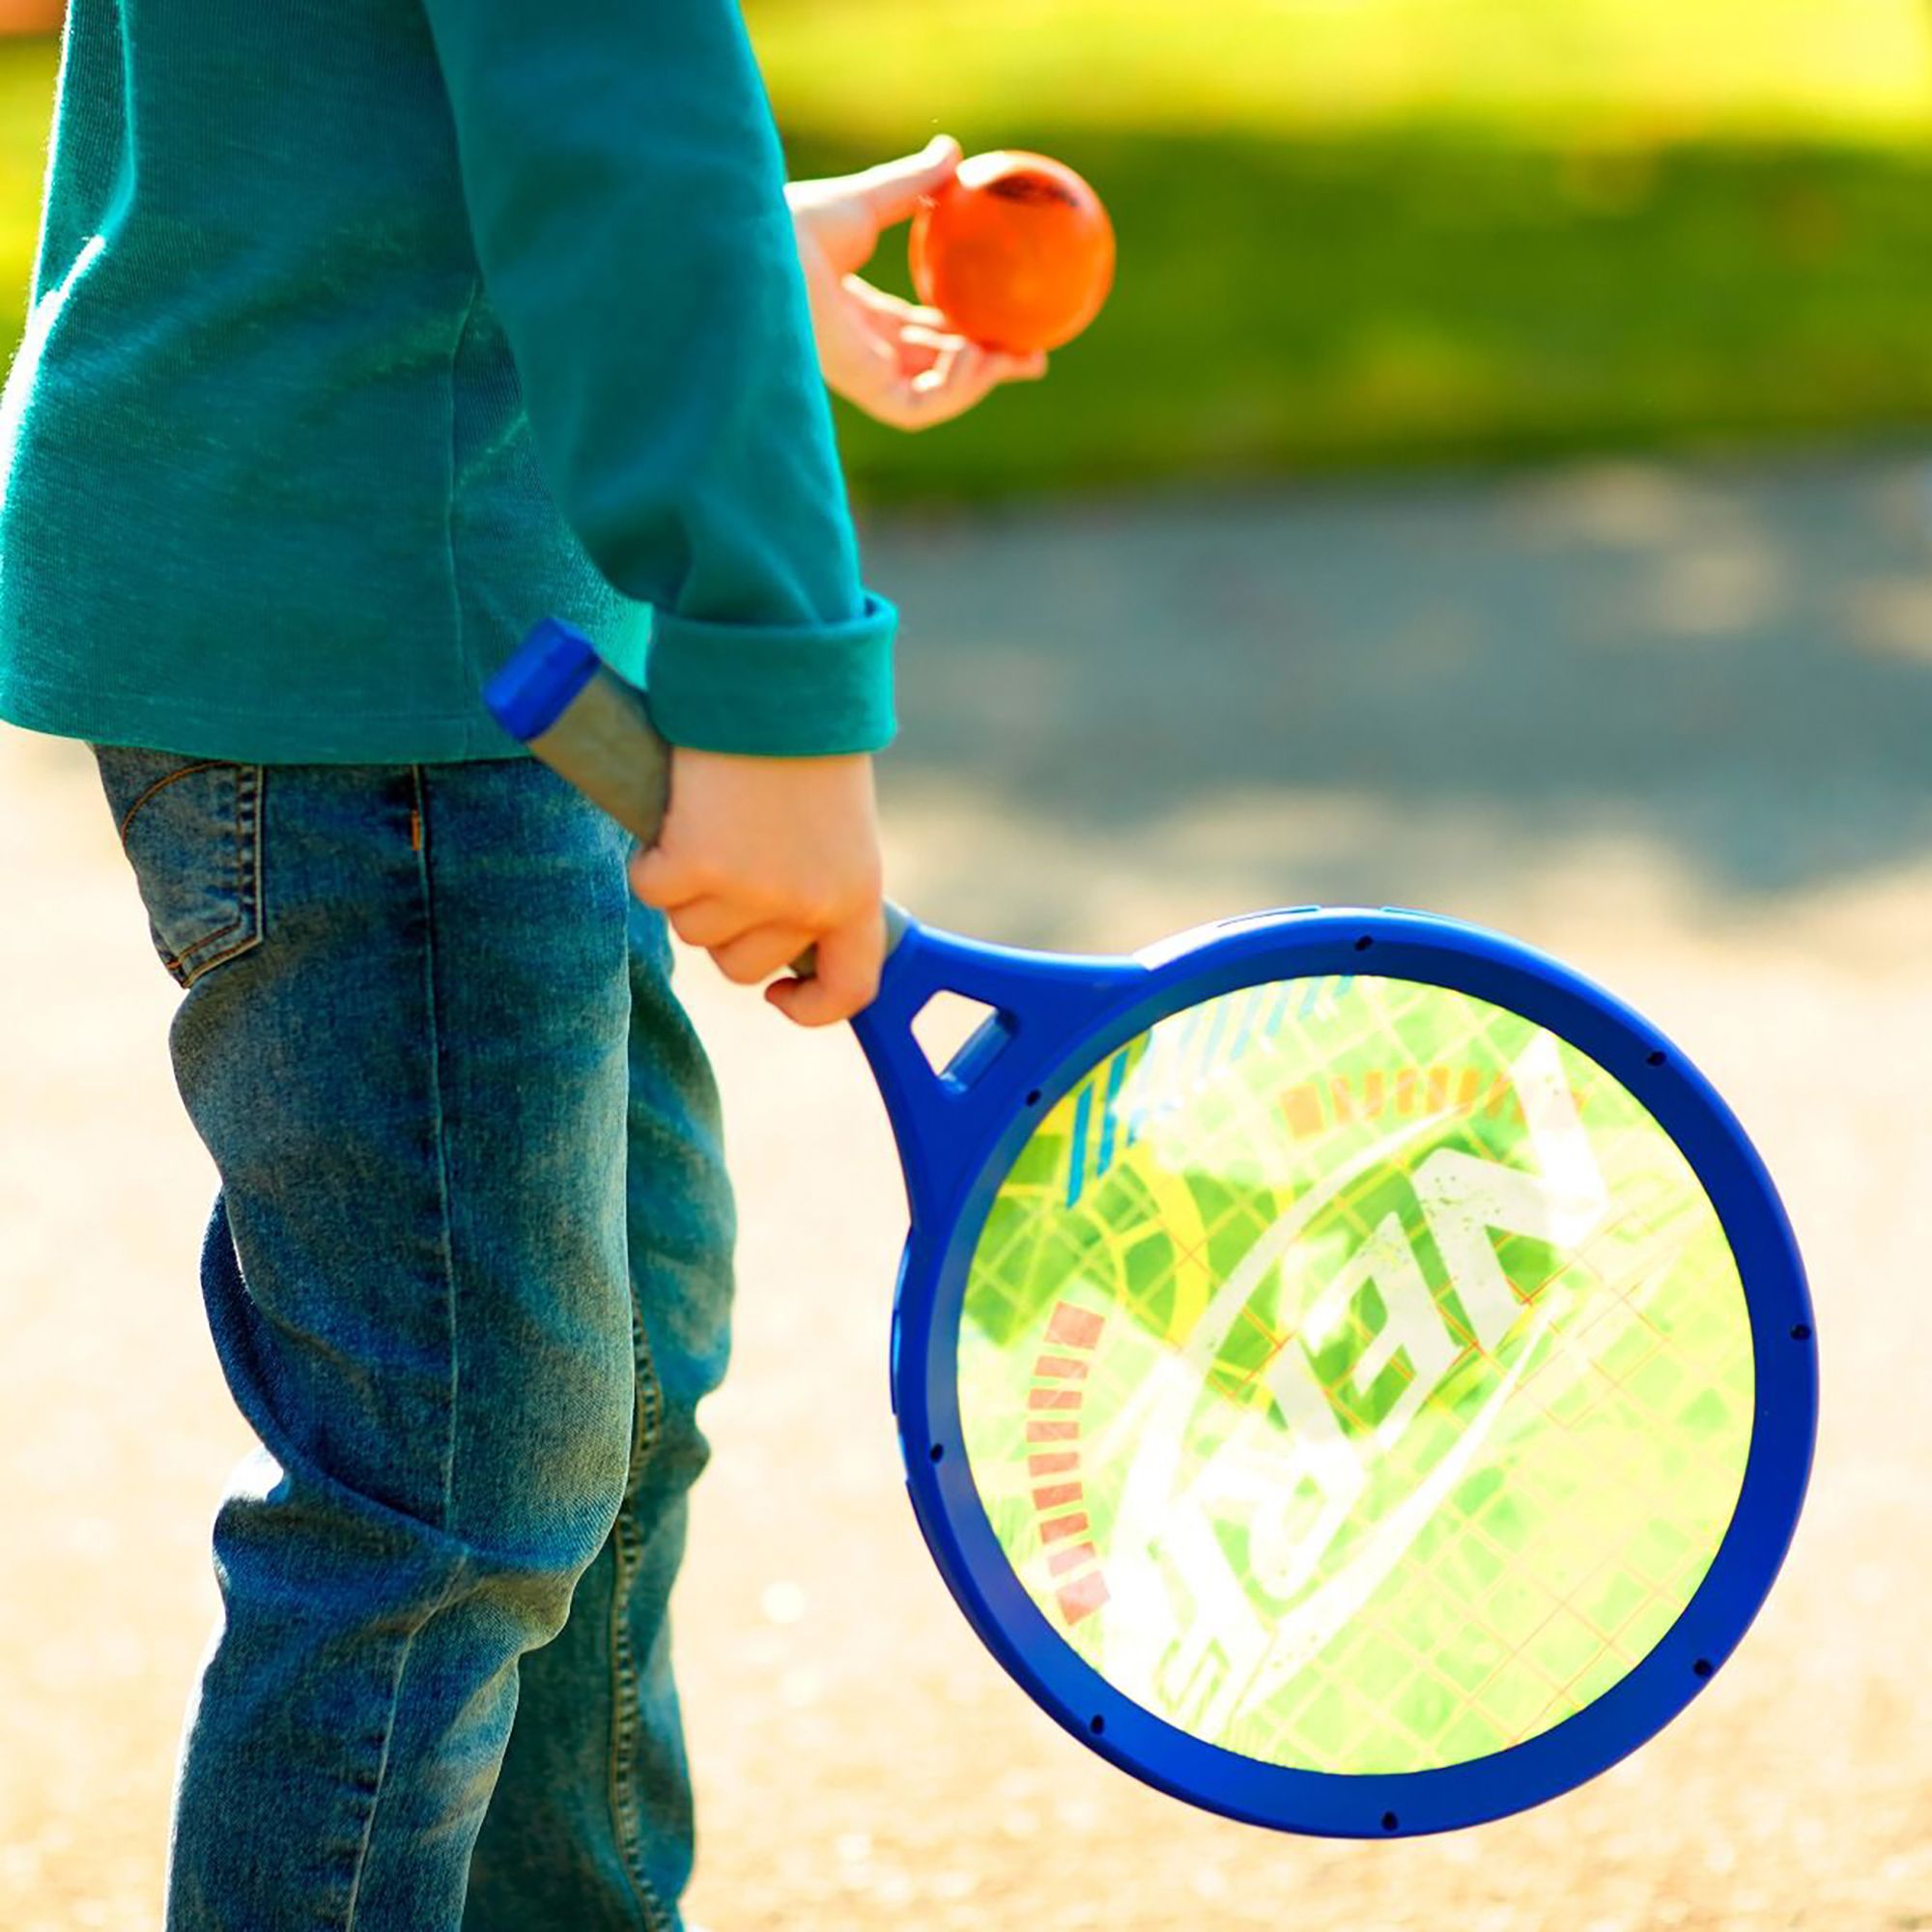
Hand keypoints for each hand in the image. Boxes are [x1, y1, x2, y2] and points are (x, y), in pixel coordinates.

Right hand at [627, 748, 885, 1026]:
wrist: (772, 674)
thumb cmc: (803, 736)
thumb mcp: (836, 822)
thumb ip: (816, 877)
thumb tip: (772, 924)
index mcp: (858, 893)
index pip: (849, 988)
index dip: (811, 1007)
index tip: (778, 993)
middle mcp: (808, 903)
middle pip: (743, 966)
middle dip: (724, 927)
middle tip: (724, 862)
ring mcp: (750, 890)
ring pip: (693, 931)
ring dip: (685, 887)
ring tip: (707, 822)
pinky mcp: (694, 865)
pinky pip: (652, 890)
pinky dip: (650, 858)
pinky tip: (674, 815)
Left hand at [787, 134, 1048, 430]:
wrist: (763, 243)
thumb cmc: (794, 220)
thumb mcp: (868, 199)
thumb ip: (912, 185)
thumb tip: (953, 151)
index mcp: (856, 312)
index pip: (920, 335)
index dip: (967, 334)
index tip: (1012, 326)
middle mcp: (858, 349)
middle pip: (933, 372)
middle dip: (987, 371)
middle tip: (1036, 357)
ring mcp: (858, 372)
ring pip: (930, 398)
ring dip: (976, 384)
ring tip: (1010, 355)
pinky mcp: (857, 386)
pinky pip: (915, 408)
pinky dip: (952, 391)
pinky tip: (974, 355)